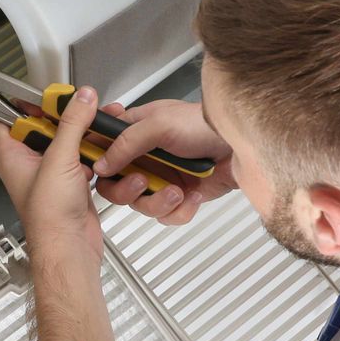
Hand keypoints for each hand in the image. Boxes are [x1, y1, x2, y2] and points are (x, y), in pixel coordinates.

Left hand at [0, 86, 105, 268]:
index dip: (23, 102)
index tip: (44, 92)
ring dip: (82, 132)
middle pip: (43, 127)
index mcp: (12, 156)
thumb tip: (81, 99)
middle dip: (64, 114)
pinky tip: (102, 145)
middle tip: (79, 103)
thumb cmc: (48, 216)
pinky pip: (82, 158)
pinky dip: (93, 151)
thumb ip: (71, 124)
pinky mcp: (71, 184)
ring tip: (97, 119)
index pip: (8, 118)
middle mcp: (29, 164)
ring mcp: (51, 174)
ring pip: (65, 142)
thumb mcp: (59, 159)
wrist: (69, 247)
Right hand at [89, 99, 237, 225]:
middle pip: (115, 184)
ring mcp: (162, 177)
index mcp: (136, 131)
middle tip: (142, 183)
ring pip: (140, 204)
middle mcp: (146, 156)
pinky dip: (179, 211)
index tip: (96, 171)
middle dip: (127, 190)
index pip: (103, 147)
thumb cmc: (205, 126)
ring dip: (157, 202)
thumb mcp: (160, 125)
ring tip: (177, 192)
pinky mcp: (180, 196)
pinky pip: (166, 215)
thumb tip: (102, 164)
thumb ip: (126, 143)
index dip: (97, 161)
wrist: (243, 147)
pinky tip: (193, 196)